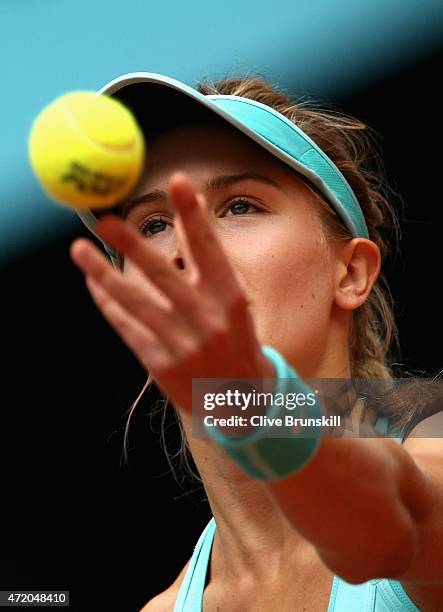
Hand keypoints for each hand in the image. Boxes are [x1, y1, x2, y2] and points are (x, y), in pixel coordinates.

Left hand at [70, 171, 273, 414]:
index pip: (210, 249)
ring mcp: (181, 344)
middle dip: (132, 245)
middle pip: (163, 274)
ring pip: (135, 302)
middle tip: (105, 220)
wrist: (241, 401)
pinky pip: (127, 328)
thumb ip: (210, 266)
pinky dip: (109, 305)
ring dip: (104, 274)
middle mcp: (206, 319)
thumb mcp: (233, 305)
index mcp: (229, 299)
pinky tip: (94, 286)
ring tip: (80, 251)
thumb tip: (189, 216)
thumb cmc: (236, 343)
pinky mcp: (161, 365)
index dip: (193, 215)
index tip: (178, 182)